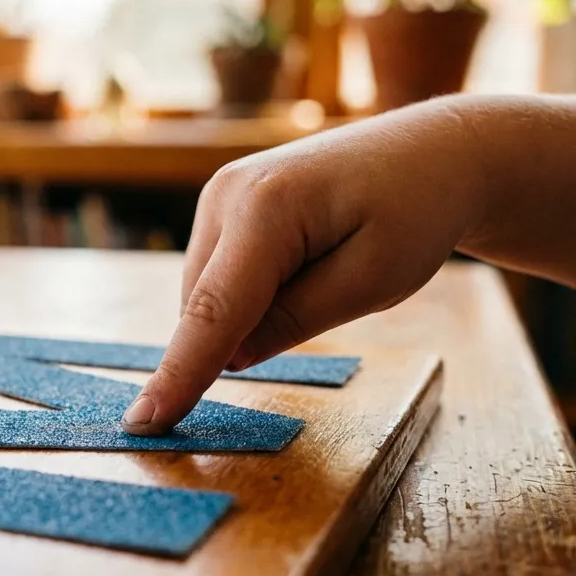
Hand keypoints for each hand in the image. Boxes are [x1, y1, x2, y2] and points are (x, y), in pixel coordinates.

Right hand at [121, 98, 488, 434]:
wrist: (432, 152)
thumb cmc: (414, 212)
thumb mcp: (371, 280)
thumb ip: (294, 322)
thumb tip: (230, 358)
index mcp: (266, 207)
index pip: (213, 311)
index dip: (179, 373)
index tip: (143, 424)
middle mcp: (226, 193)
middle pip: (207, 305)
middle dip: (245, 333)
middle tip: (334, 294)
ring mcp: (219, 194)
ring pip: (207, 294)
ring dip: (249, 312)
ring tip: (328, 265)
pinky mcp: (222, 204)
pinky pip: (218, 276)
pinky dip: (249, 293)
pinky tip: (306, 262)